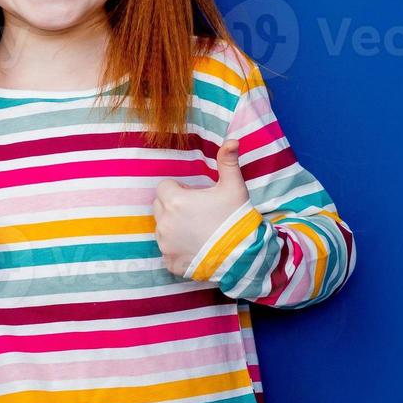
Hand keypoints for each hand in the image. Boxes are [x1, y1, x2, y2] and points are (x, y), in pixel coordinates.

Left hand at [152, 140, 250, 276]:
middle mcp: (164, 223)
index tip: (196, 196)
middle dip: (173, 206)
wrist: (242, 256)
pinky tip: (195, 247)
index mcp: (174, 201)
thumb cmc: (236, 218)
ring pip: (161, 228)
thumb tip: (232, 140)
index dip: (180, 189)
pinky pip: (166, 250)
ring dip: (173, 226)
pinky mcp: (169, 262)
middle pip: (160, 206)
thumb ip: (228, 162)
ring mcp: (165, 244)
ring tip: (197, 230)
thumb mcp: (233, 187)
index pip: (164, 187)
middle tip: (197, 212)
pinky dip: (176, 248)